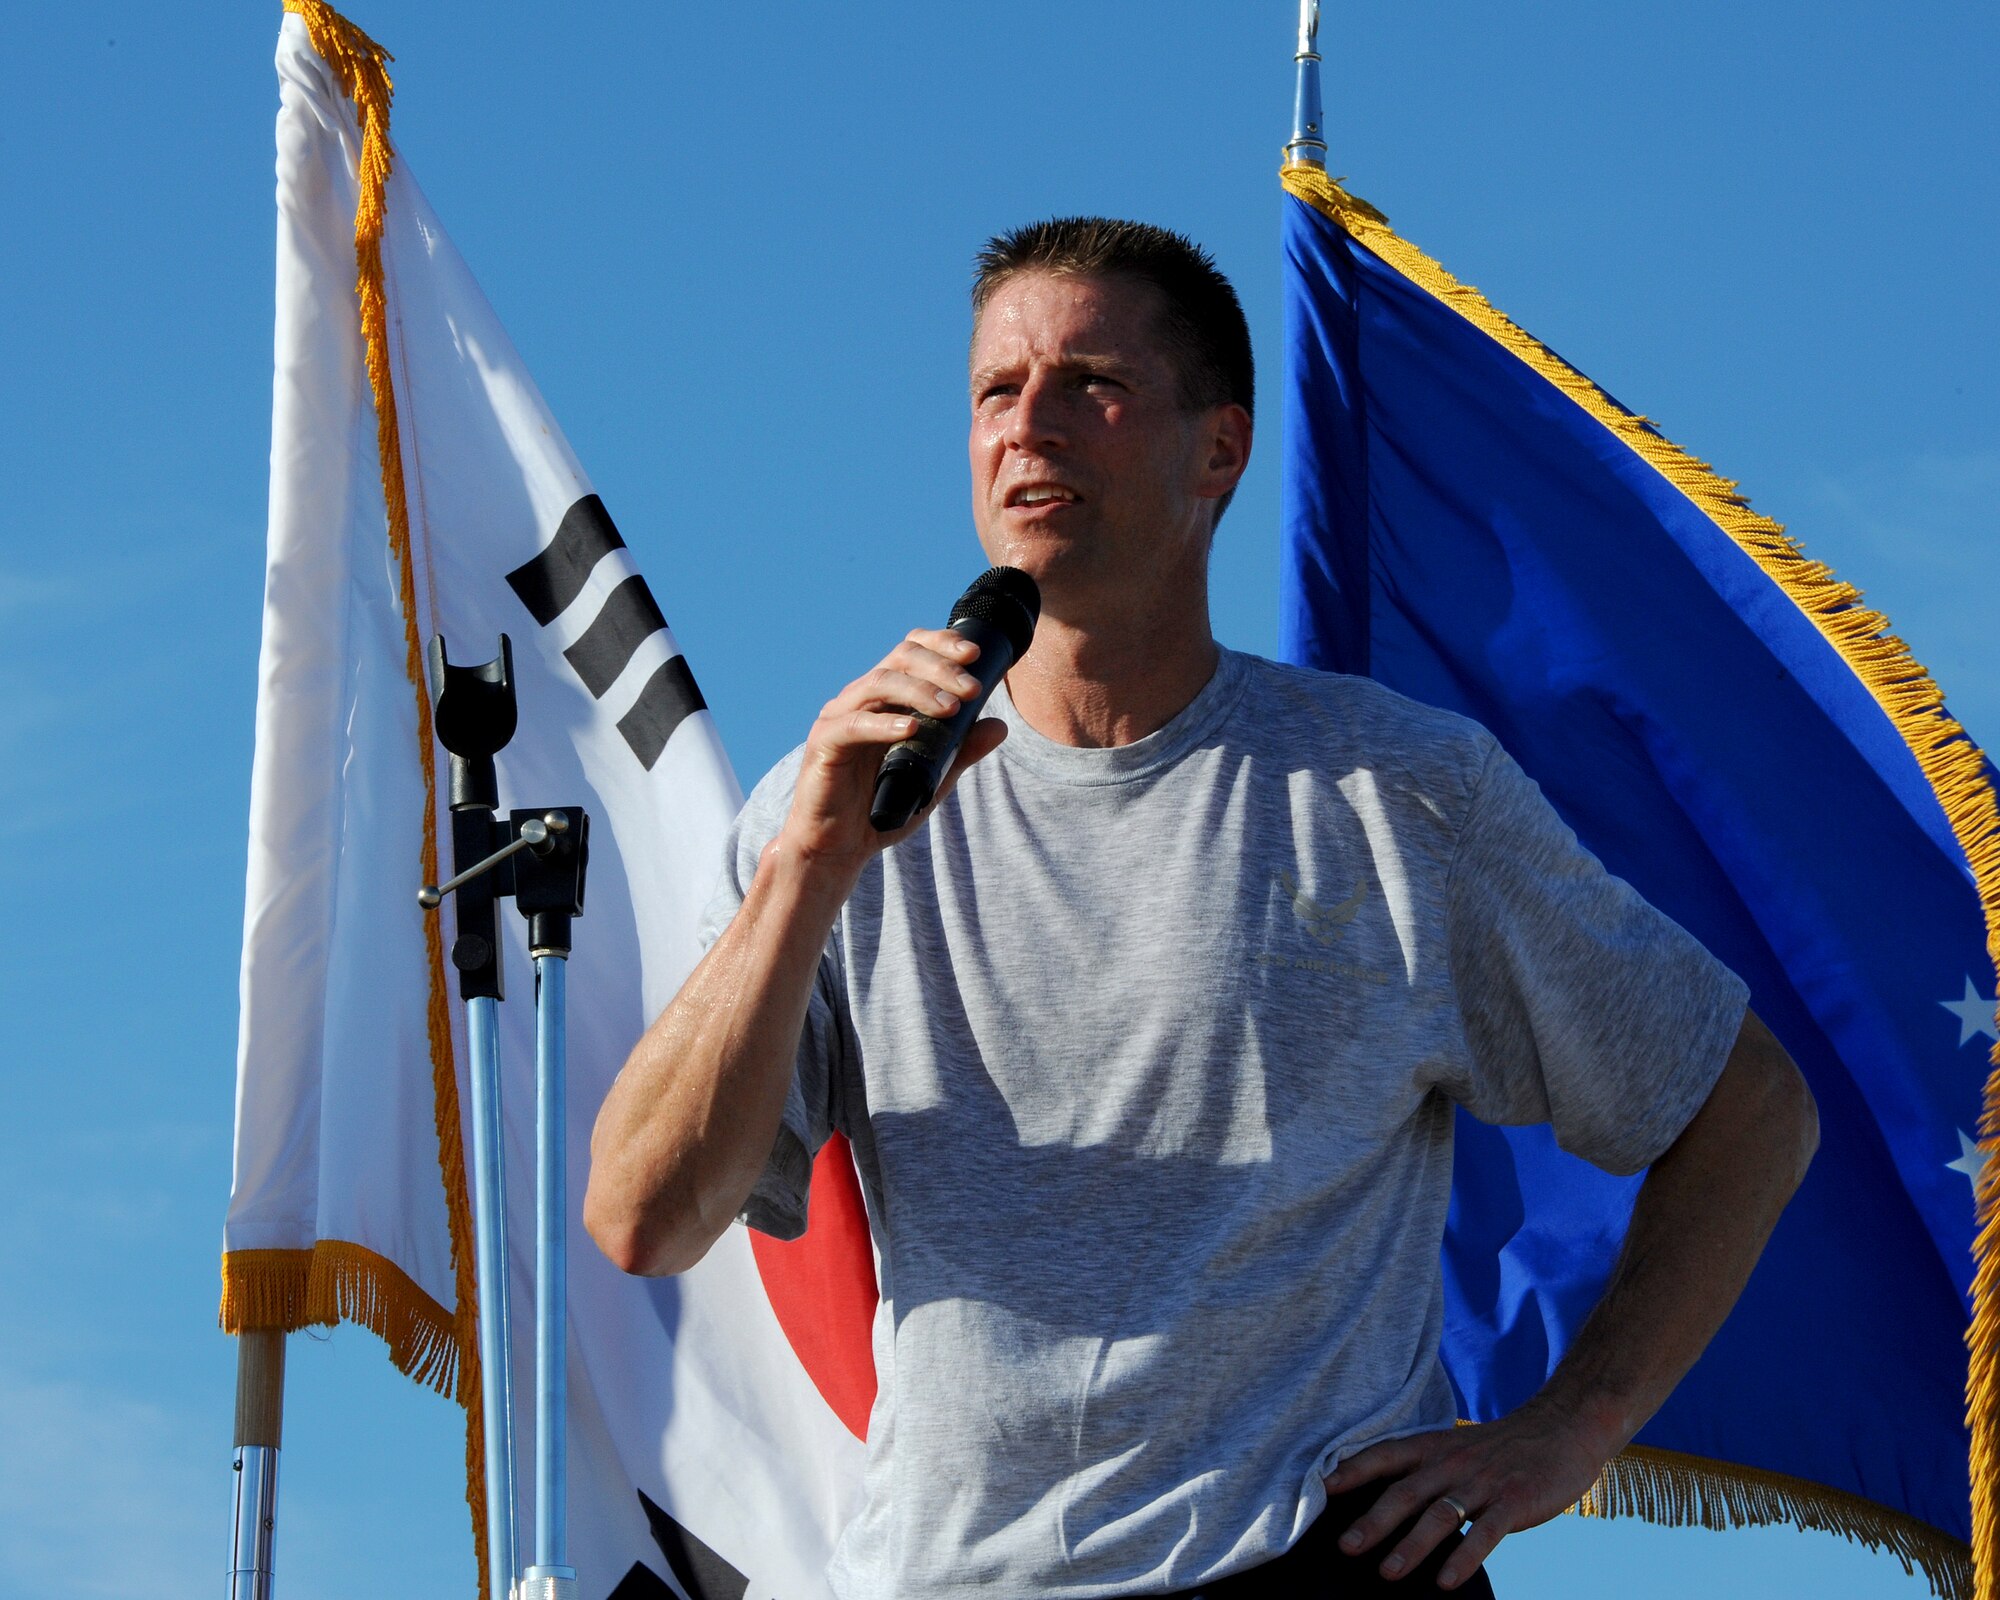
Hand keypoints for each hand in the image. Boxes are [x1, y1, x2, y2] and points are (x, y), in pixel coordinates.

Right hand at [775, 627, 1008, 883]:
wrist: (838, 847)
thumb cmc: (880, 808)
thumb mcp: (933, 777)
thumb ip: (962, 749)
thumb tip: (999, 726)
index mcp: (883, 698)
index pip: (912, 651)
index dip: (942, 644)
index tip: (976, 654)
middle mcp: (859, 698)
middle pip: (900, 658)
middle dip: (941, 668)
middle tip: (972, 689)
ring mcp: (838, 717)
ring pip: (880, 683)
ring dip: (920, 691)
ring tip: (951, 708)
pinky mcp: (823, 743)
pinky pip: (854, 724)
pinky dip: (885, 724)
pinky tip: (911, 729)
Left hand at [1324, 1400, 1619, 1588]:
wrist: (1561, 1428)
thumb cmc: (1500, 1446)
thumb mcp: (1455, 1446)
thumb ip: (1422, 1468)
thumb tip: (1379, 1498)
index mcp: (1434, 1447)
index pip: (1385, 1456)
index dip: (1352, 1471)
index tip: (1321, 1490)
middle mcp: (1451, 1463)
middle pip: (1405, 1492)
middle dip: (1373, 1520)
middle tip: (1345, 1546)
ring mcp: (1483, 1483)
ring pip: (1440, 1516)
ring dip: (1412, 1545)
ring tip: (1388, 1572)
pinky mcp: (1514, 1502)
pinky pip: (1485, 1533)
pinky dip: (1465, 1557)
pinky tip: (1446, 1581)